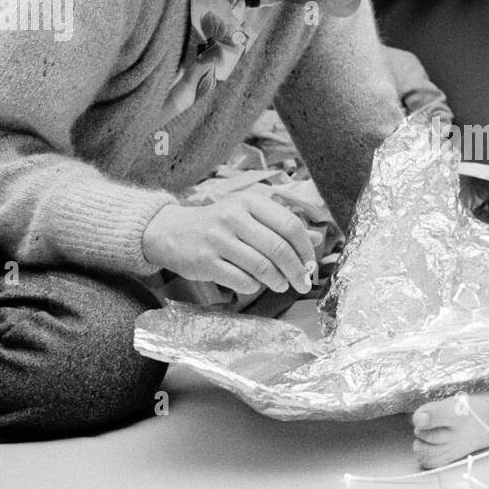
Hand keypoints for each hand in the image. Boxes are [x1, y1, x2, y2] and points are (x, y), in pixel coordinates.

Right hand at [142, 193, 317, 294]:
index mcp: (250, 201)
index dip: (305, 248)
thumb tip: (317, 237)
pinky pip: (241, 280)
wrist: (171, 232)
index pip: (289, 225)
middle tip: (303, 283)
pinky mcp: (206, 261)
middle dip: (296, 270)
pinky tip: (255, 284)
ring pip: (262, 267)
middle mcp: (234, 217)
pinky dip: (254, 286)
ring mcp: (218, 239)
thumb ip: (282, 225)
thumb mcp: (250, 216)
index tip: (311, 264)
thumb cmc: (219, 224)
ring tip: (281, 285)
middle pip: (278, 248)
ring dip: (277, 281)